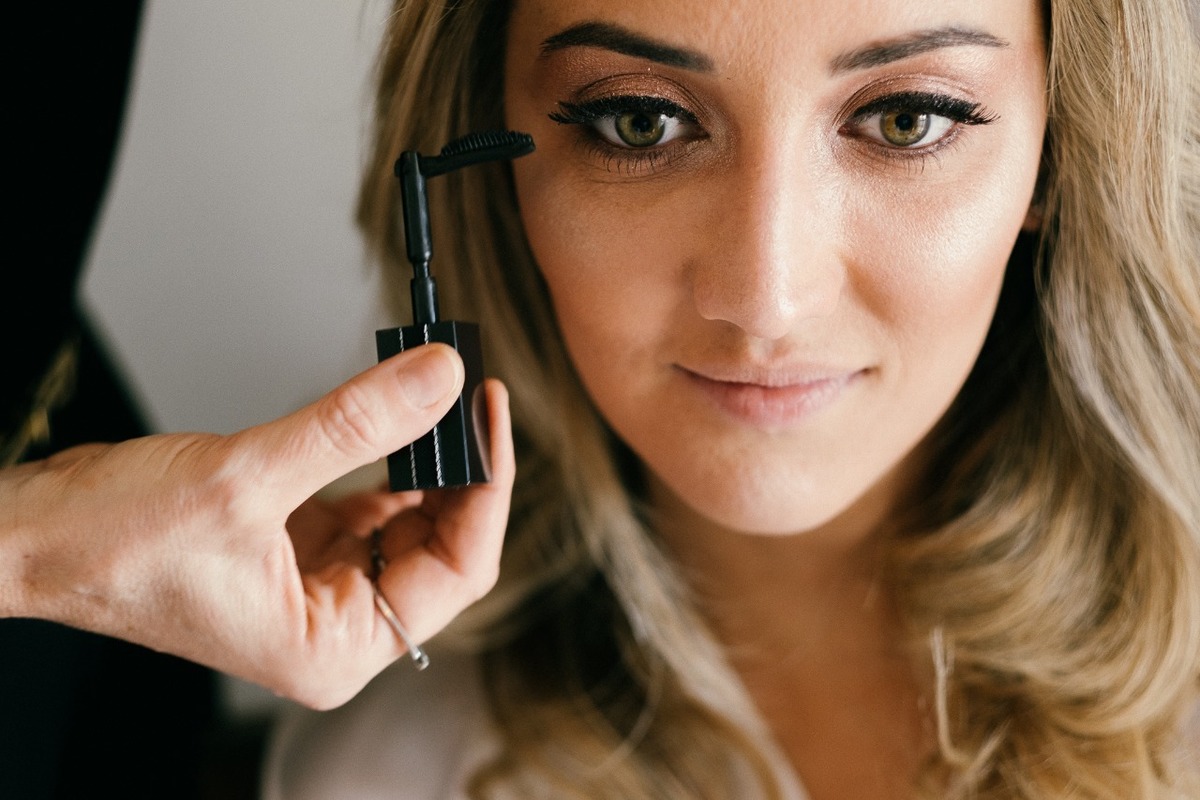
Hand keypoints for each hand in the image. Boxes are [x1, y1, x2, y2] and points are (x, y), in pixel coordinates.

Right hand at [1, 344, 512, 708]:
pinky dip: (383, 461)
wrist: (36, 536)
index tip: (490, 414)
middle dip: (459, 469)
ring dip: (424, 459)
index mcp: (334, 647)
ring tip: (437, 395)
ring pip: (408, 520)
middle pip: (441, 545)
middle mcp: (335, 626)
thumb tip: (439, 379)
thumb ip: (354, 426)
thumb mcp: (248, 478)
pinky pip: (368, 504)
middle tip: (468, 393)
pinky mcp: (298, 549)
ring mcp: (319, 586)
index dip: (488, 487)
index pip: (459, 570)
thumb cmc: (112, 544)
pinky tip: (392, 422)